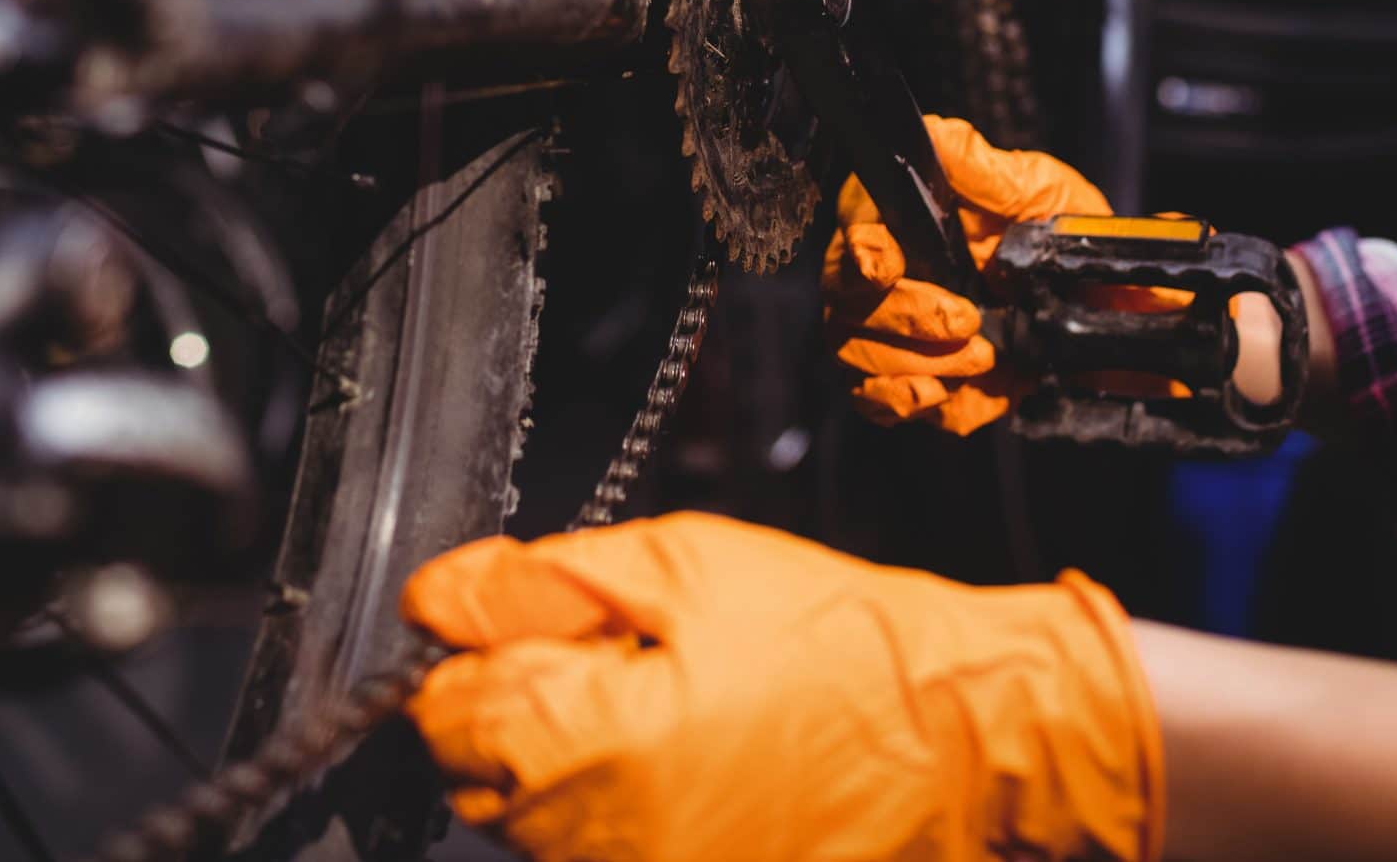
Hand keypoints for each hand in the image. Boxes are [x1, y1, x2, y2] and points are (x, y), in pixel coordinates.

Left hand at [402, 513, 1162, 861]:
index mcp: (580, 744)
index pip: (442, 712)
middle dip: (523, 715)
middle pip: (480, 780)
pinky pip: (605, 860)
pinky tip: (694, 770)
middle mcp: (593, 843)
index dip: (485, 651)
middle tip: (627, 662)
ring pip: (538, 831)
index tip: (547, 623)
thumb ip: (542, 583)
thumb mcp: (681, 563)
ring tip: (673, 714)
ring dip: (573, 770)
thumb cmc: (834, 640)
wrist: (958, 733)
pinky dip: (624, 819)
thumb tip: (438, 599)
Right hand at [821, 115, 1107, 433]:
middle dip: (904, 318)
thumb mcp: (1034, 190)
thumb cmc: (1058, 235)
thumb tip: (938, 135)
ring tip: (981, 356)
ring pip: (853, 356)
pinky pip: (875, 403)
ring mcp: (888, 332)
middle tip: (967, 321)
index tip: (885, 266)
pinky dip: (905, 403)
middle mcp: (884, 274)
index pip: (853, 232)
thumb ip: (983, 169)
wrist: (1101, 306)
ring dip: (910, 365)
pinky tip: (944, 393)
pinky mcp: (907, 380)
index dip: (860, 252)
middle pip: (844, 302)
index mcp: (905, 219)